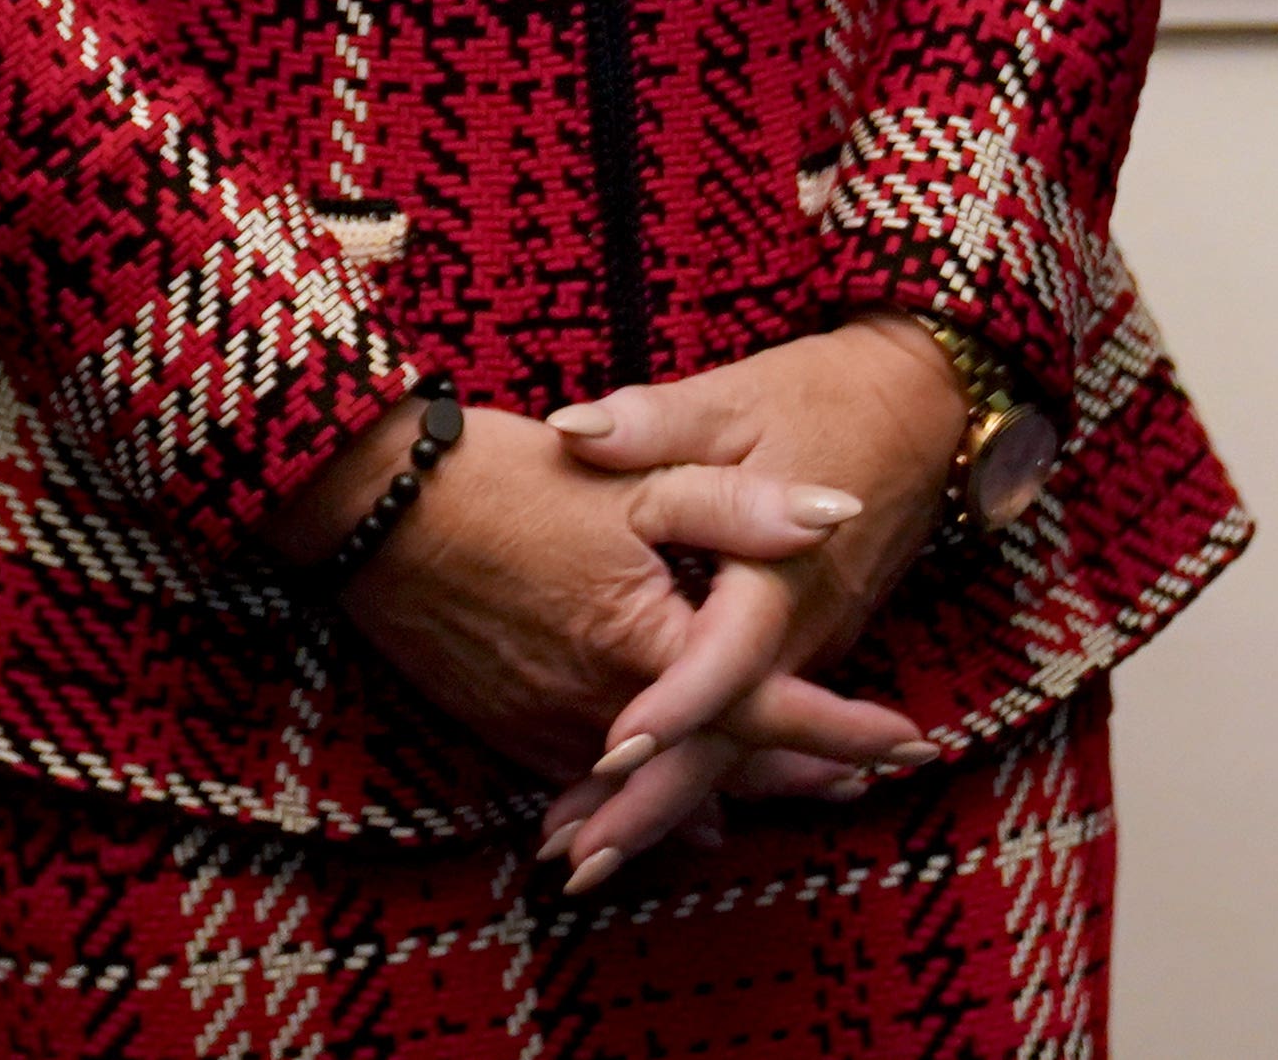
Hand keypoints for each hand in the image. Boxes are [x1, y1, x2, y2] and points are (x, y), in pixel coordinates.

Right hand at [256, 402, 926, 800]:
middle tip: (864, 782)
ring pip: (654, 784)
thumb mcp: (633, 475)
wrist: (370, 504)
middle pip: (718, 766)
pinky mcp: (503, 724)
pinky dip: (640, 795)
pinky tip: (672, 802)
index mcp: (645, 644)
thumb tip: (837, 516)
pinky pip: (589, 783)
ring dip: (724, 790)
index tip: (907, 743)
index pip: (766, 707)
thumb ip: (738, 505)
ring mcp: (545, 725)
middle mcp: (600, 707)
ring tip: (791, 795)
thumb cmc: (504, 477)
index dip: (841, 730)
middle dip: (796, 777)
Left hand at [529, 320, 971, 879]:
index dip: (673, 705)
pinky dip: (691, 772)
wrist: (919, 410)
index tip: (612, 748)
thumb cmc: (817, 399)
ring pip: (734, 749)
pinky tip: (634, 810)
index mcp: (778, 575)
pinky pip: (745, 731)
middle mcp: (797, 633)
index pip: (726, 658)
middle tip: (574, 863)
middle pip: (727, 741)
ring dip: (662, 805)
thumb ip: (654, 423)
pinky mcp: (799, 654)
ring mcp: (804, 651)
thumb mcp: (731, 399)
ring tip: (578, 862)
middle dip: (652, 806)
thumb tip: (571, 433)